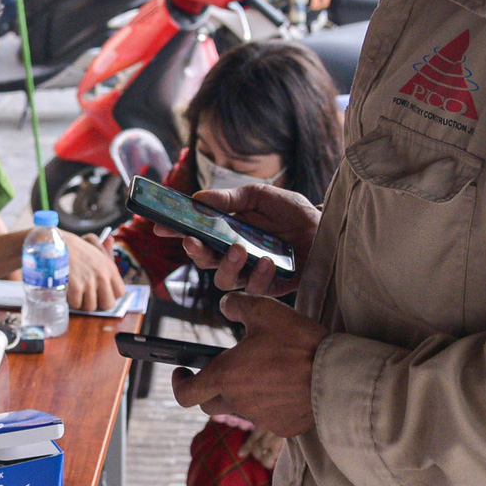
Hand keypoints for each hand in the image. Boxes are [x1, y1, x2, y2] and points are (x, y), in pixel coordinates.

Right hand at [67, 233, 126, 310]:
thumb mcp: (92, 243)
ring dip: (81, 302)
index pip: (120, 292)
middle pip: (108, 304)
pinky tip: (67, 290)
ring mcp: (90, 282)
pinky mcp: (76, 286)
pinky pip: (76, 304)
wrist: (54, 243)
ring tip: (75, 291)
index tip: (101, 293)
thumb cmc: (72, 245)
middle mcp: (102, 275)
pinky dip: (70, 300)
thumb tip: (110, 240)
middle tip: (88, 296)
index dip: (110, 295)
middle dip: (97, 303)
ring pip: (90, 307)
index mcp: (109, 266)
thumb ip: (104, 250)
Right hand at [157, 183, 318, 297]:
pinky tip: (268, 261)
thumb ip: (229, 198)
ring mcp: (250, 271)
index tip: (160, 226)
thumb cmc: (293, 212)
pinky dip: (259, 276)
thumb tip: (197, 199)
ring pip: (223, 280)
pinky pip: (254, 289)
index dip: (175, 231)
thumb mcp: (259, 196)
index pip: (195, 233)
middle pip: (203, 261)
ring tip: (239, 249)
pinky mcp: (269, 286)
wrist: (325, 228)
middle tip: (193, 240)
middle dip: (195, 253)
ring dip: (227, 265)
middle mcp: (234, 253)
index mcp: (227, 231)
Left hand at [172, 293, 321, 437]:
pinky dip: (270, 403)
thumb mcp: (266, 311)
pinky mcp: (283, 426)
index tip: (182, 372)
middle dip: (210, 387)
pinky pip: (269, 416)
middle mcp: (238, 402)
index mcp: (226, 377)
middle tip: (225, 369)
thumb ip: (238, 305)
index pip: (186, 394)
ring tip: (264, 371)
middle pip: (210, 403)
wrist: (337, 376)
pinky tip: (287, 386)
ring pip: (241, 408)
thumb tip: (225, 305)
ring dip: (243, 394)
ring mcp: (261, 418)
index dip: (179, 383)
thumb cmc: (298, 343)